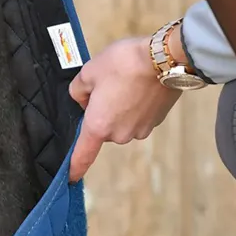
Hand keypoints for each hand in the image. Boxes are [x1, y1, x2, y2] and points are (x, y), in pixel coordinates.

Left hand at [68, 32, 184, 181]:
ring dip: (120, 109)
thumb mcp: (89, 72)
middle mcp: (119, 135)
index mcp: (98, 126)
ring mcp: (140, 130)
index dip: (75, 167)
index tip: (70, 177)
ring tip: (125, 83)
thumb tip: (84, 99)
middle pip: (103, 130)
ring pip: (121, 123)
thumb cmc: (124, 64)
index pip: (83, 155)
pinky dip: (136, 106)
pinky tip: (139, 87)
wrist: (165, 58)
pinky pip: (138, 117)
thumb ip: (78, 91)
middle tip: (105, 87)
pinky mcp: (156, 122)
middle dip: (101, 112)